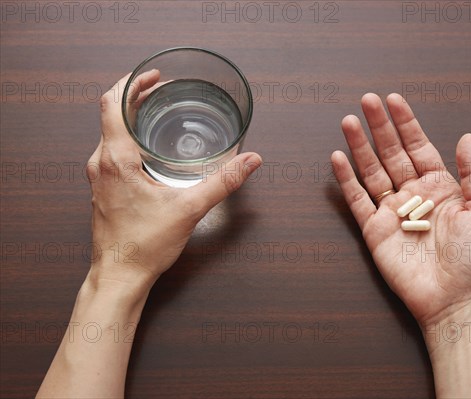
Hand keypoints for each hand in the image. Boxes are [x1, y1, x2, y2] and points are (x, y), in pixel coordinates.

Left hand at [86, 71, 261, 289]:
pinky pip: (111, 152)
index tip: (153, 77)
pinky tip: (148, 148)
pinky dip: (128, 138)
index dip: (132, 82)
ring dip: (131, 117)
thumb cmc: (143, 245)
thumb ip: (223, 182)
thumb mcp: (190, 209)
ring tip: (156, 112)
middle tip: (160, 89)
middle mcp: (101, 163)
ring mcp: (99, 177)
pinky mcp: (103, 190)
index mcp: (116, 159)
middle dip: (135, 96)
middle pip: (111, 114)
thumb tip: (250, 161)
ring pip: (110, 133)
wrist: (118, 276)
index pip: (112, 103)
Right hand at [332, 93, 470, 327]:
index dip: (406, 123)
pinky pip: (357, 200)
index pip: (419, 146)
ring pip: (372, 171)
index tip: (394, 100)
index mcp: (440, 186)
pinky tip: (338, 159)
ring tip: (348, 122)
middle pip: (392, 153)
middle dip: (379, 126)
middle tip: (367, 101)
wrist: (454, 297)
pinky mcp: (373, 229)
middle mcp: (413, 194)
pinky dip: (346, 180)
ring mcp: (391, 210)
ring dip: (360, 146)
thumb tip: (467, 137)